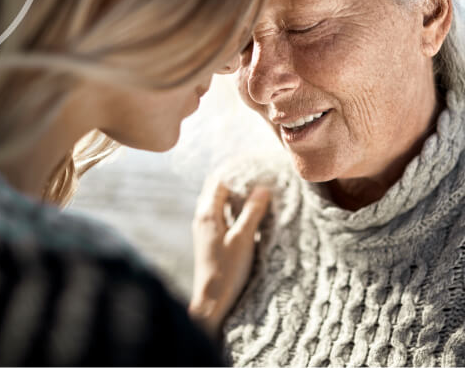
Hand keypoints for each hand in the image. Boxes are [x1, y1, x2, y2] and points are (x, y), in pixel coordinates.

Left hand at [189, 179, 269, 337]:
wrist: (211, 300)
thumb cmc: (227, 270)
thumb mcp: (243, 239)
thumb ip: (252, 212)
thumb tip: (262, 188)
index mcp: (207, 214)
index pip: (219, 181)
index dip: (235, 170)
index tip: (253, 164)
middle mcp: (202, 217)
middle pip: (216, 188)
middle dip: (234, 179)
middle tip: (255, 173)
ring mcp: (205, 228)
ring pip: (218, 201)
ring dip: (234, 193)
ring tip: (254, 188)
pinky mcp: (210, 238)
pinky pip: (221, 213)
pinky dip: (233, 206)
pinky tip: (247, 211)